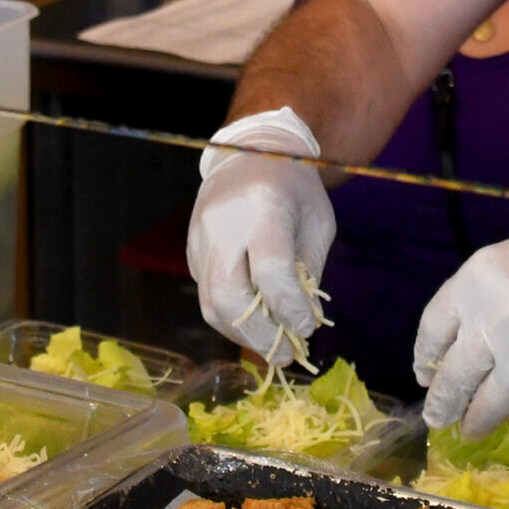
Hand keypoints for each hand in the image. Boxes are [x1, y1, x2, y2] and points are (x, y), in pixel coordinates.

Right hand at [187, 109, 335, 364]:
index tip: (308, 328)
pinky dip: (231, 318)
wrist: (249, 153)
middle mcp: (224, 224)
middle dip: (260, 336)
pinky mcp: (191, 250)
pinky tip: (255, 322)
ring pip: (212, 304)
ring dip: (243, 335)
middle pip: (230, 296)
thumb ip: (308, 271)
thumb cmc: (294, 188)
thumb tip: (301, 324)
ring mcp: (200, 238)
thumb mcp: (317, 221)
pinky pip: (206, 295)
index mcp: (264, 207)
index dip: (290, 309)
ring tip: (272, 345)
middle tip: (286, 355)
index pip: (270, 270)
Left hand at [413, 214, 508, 437]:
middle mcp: (488, 320)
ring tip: (471, 431)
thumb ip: (481, 303)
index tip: (425, 376)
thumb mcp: (506, 265)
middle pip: (454, 376)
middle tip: (438, 419)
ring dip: (478, 421)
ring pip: (489, 402)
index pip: (432, 331)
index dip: (426, 359)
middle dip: (444, 404)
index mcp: (472, 284)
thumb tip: (465, 349)